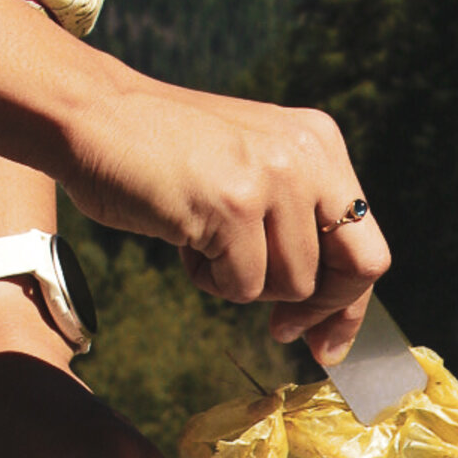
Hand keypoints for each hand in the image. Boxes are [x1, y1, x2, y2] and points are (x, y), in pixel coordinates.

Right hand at [0, 0, 392, 358]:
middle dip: (322, 312)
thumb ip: (295, 216)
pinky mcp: (234, 206)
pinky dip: (209, 279)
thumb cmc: (163, 156)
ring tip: (203, 242)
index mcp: (321, 143)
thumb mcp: (251, 168)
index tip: (326, 342)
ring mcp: (274, 178)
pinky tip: (183, 238)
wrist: (91, 116)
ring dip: (243, 284)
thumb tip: (328, 308)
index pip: (367, 242)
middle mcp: (309, 155)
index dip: (350, 303)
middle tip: (283, 332)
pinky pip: (243, 287)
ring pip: (291, 287)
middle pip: (355, 269)